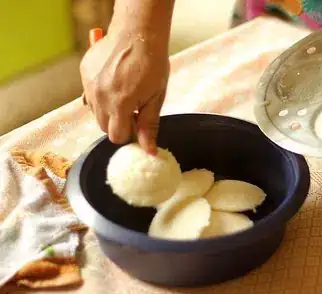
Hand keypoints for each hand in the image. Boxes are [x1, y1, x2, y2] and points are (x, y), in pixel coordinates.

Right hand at [80, 28, 168, 154]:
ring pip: (95, 111)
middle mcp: (99, 97)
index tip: (137, 123)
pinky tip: (114, 82)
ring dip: (108, 109)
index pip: (116, 137)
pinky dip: (100, 94)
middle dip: (118, 123)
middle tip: (133, 109)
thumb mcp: (156, 97)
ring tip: (124, 93)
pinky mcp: (84, 73)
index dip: (129, 134)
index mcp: (119, 105)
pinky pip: (88, 94)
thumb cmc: (152, 63)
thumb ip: (148, 125)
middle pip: (103, 126)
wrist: (138, 32)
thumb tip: (148, 150)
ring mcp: (89, 84)